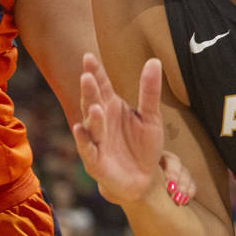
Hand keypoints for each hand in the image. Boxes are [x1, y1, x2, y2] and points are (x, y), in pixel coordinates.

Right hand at [72, 52, 164, 205]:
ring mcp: (96, 140)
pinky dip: (84, 140)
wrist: (143, 179)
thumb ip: (149, 90)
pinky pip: (88, 148)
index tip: (89, 56)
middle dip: (89, 90)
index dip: (95, 72)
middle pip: (93, 102)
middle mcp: (100, 121)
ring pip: (91, 126)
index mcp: (112, 107)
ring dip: (92, 116)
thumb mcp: (151, 116)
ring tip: (96, 106)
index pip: (102, 86)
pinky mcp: (95, 161)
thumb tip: (154, 61)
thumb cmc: (143, 145)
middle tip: (87, 75)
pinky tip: (81, 128)